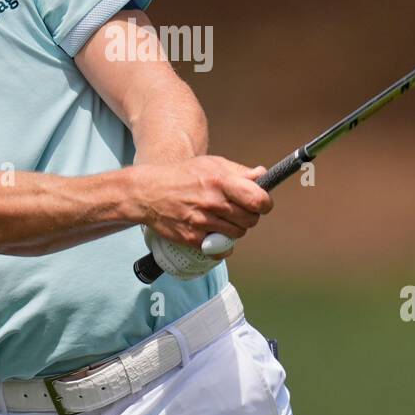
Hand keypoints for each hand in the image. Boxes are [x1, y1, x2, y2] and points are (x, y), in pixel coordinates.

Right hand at [131, 155, 273, 253]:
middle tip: (238, 210)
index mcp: (220, 181)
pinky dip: (221, 245)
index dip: (264, 203)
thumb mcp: (211, 164)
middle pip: (251, 220)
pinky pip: (220, 249)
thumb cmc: (183, 176)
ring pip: (237, 234)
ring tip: (222, 219)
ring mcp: (202, 222)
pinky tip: (214, 233)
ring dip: (234, 228)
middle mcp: (213, 202)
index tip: (261, 203)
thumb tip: (262, 176)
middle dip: (249, 216)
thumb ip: (239, 172)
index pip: (258, 200)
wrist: (149, 193)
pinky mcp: (193, 238)